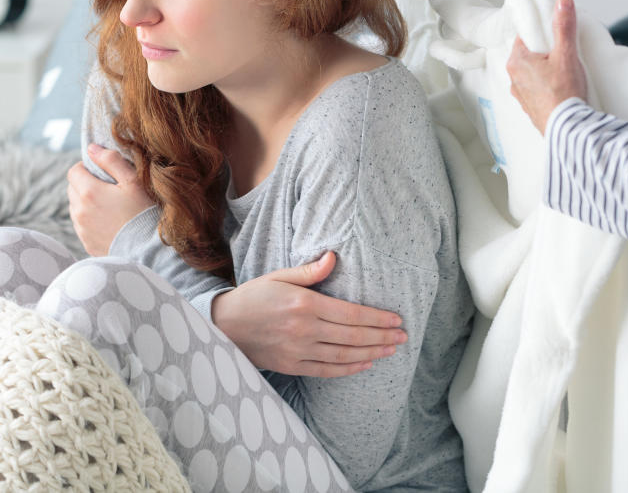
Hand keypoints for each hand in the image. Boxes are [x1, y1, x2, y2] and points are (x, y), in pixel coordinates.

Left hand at [67, 144, 155, 255]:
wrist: (147, 250)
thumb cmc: (143, 213)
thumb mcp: (132, 181)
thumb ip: (111, 160)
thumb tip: (92, 148)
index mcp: (89, 192)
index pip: (73, 171)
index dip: (86, 167)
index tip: (101, 172)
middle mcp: (79, 210)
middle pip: (72, 188)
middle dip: (86, 184)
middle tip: (108, 189)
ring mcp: (81, 229)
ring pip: (75, 207)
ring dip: (86, 202)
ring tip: (110, 207)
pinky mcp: (86, 242)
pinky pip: (81, 225)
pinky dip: (90, 220)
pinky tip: (109, 222)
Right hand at [211, 251, 407, 377]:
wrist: (224, 326)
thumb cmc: (253, 297)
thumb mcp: (278, 276)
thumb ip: (309, 271)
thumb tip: (333, 257)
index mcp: (304, 304)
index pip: (350, 313)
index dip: (376, 318)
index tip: (396, 319)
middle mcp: (304, 330)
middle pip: (352, 336)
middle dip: (381, 336)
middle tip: (403, 336)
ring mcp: (299, 351)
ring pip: (344, 355)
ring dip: (371, 353)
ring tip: (391, 350)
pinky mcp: (293, 366)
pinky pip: (327, 370)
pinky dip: (349, 369)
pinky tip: (365, 364)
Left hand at [506, 0, 589, 133]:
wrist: (568, 129)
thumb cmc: (564, 93)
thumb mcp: (566, 53)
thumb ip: (564, 26)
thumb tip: (562, 0)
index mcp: (517, 61)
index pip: (526, 37)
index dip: (542, 34)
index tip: (556, 36)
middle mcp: (514, 78)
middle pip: (530, 55)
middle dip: (546, 53)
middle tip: (564, 54)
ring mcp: (521, 96)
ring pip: (533, 74)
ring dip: (546, 71)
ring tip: (565, 73)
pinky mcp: (530, 109)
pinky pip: (537, 91)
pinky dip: (547, 88)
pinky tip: (561, 89)